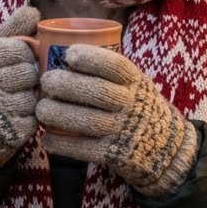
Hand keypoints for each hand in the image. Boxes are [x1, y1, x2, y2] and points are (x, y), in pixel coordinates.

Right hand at [0, 6, 40, 171]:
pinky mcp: (8, 132)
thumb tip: (33, 11)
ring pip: (33, 97)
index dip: (25, 56)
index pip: (21, 49)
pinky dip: (30, 118)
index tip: (19, 62)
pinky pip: (34, 119)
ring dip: (30, 99)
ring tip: (16, 100)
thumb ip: (12, 30)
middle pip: (29, 73)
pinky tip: (16, 116)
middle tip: (19, 83)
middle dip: (29, 78)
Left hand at [37, 44, 198, 197]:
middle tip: (45, 81)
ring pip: (89, 121)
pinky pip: (85, 149)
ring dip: (60, 114)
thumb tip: (61, 52)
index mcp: (135, 82)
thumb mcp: (135, 84)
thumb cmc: (138, 106)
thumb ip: (108, 73)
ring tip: (41, 109)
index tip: (69, 54)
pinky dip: (63, 144)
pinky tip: (47, 139)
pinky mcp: (114, 155)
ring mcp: (123, 131)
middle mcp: (131, 104)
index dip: (91, 58)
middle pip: (98, 92)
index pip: (115, 66)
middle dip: (67, 84)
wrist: (165, 148)